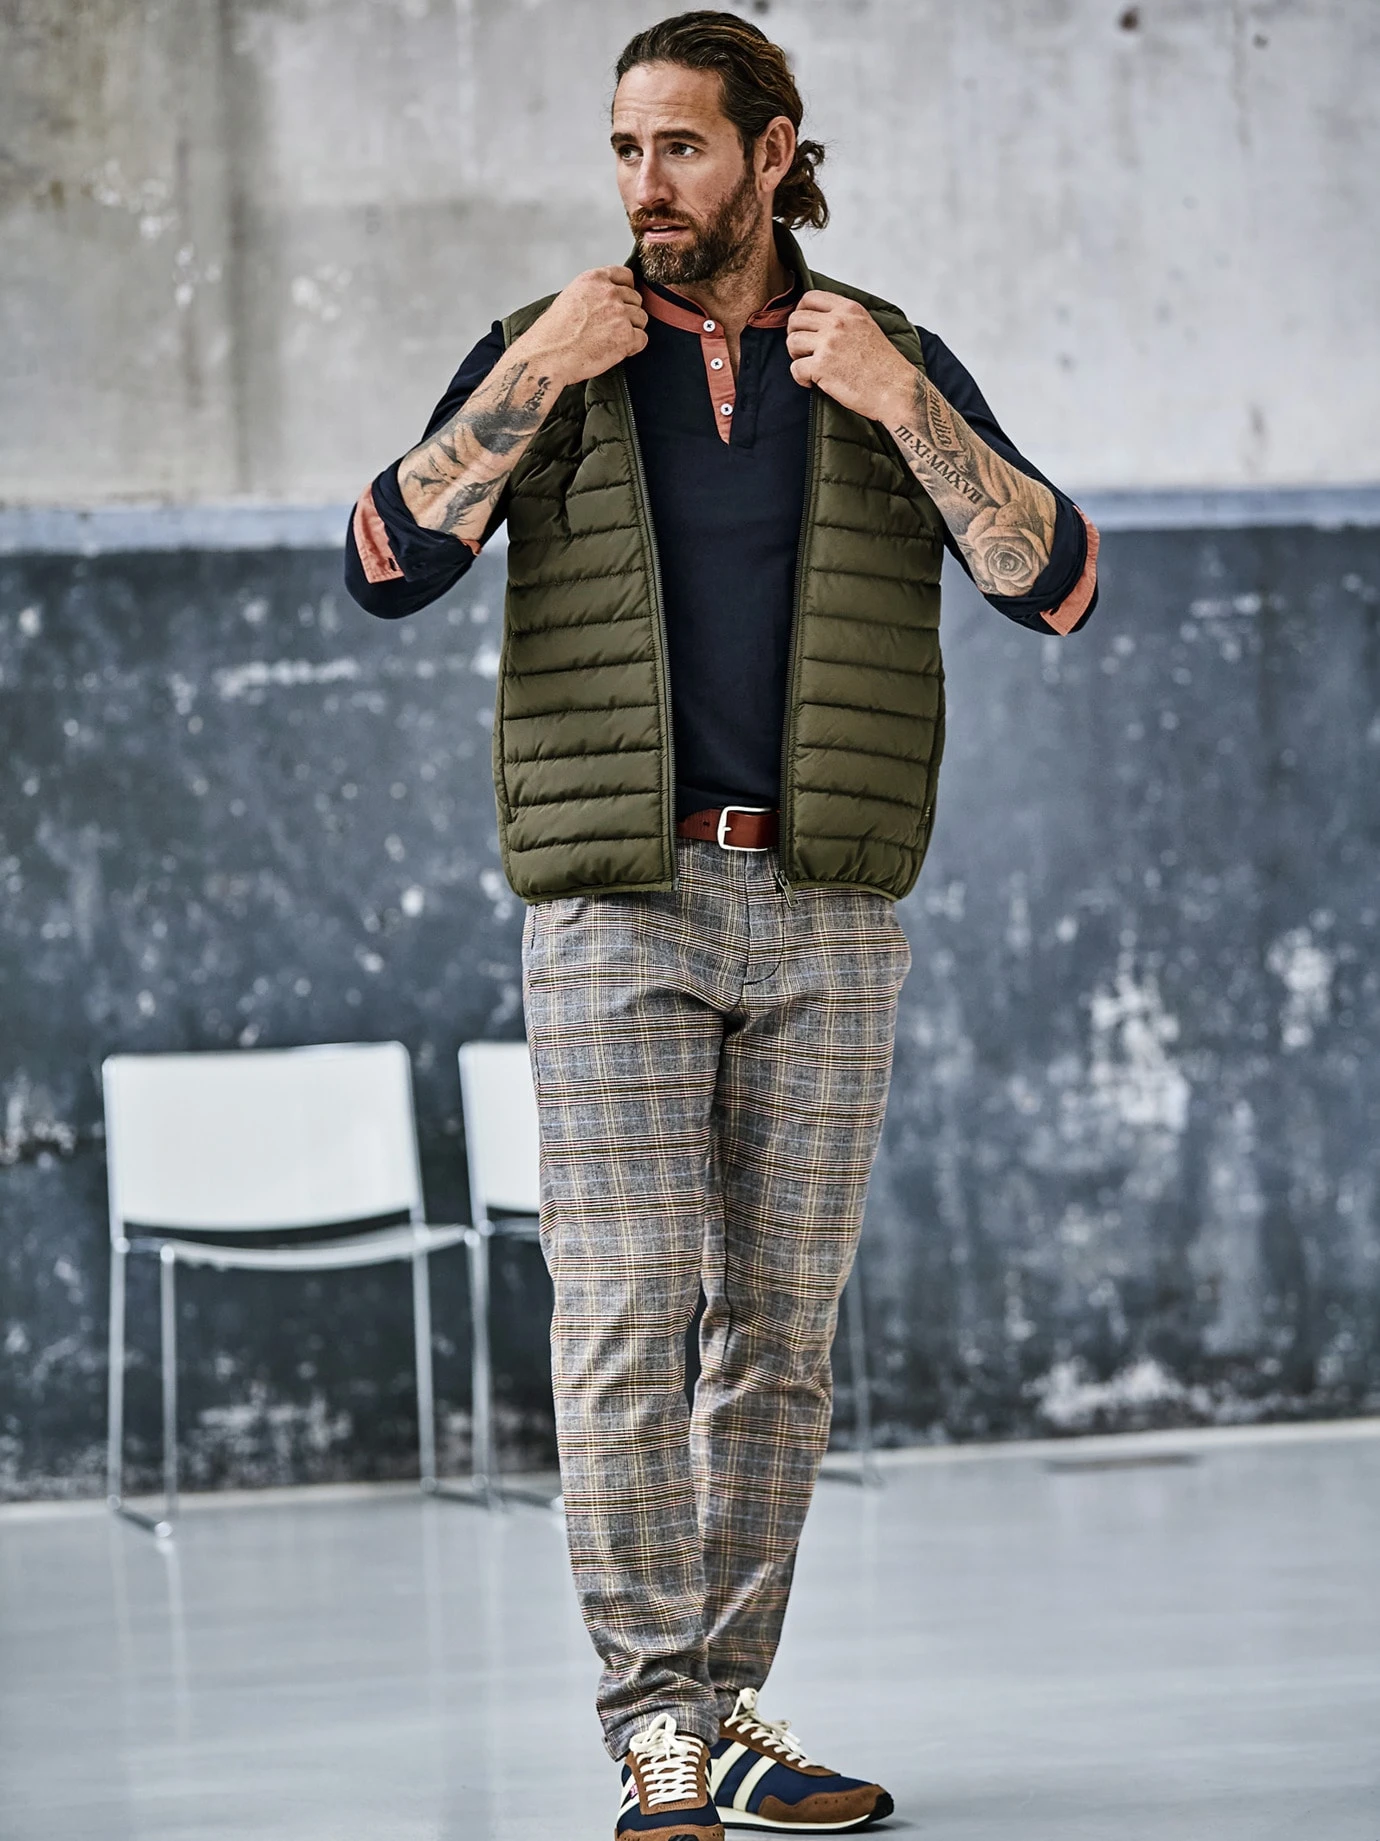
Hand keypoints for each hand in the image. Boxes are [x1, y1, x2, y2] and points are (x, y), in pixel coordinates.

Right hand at [519, 266, 647, 386]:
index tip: (621, 302)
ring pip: (641, 319)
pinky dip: (632, 347)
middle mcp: (609, 292)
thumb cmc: (552, 333)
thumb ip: (593, 294)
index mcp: (594, 279)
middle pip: (636, 299)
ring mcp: (619, 313)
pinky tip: (615, 351)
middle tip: (610, 329)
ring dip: (631, 330)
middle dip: (627, 314)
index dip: (626, 290)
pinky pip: (642, 339)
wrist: (547, 356)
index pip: (625, 275)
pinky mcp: (626, 336)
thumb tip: (608, 300)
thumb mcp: (570, 298)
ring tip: (610, 341)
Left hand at [786, 290, 914, 419]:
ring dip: (796, 356)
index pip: (810, 297)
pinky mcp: (822, 366)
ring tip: (810, 366)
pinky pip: (795, 368)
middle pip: (796, 319)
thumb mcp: (868, 327)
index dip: (801, 312)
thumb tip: (818, 321)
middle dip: (795, 336)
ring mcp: (829, 343)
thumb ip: (845, 319)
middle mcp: (838, 322)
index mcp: (849, 309)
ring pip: (792, 341)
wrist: (896, 390)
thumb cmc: (884, 366)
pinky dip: (801, 378)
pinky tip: (813, 382)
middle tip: (805, 351)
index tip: (804, 327)